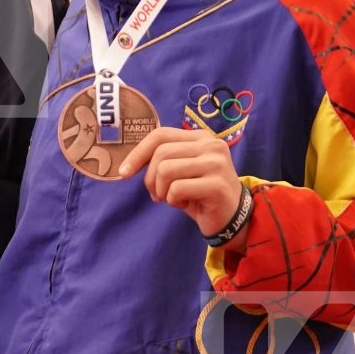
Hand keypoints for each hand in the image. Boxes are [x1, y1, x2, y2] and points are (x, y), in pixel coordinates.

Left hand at [119, 127, 244, 240]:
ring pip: (166, 170)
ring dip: (162, 190)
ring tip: (174, 198)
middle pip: (160, 154)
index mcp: (200, 137)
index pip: (160, 135)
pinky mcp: (217, 184)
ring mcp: (216, 163)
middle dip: (150, 179)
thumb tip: (128, 163)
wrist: (231, 218)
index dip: (137, 153)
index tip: (124, 173)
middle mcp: (211, 145)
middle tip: (158, 195)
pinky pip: (177, 189)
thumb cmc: (199, 193)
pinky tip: (186, 204)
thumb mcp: (180, 171)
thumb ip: (162, 159)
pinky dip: (174, 201)